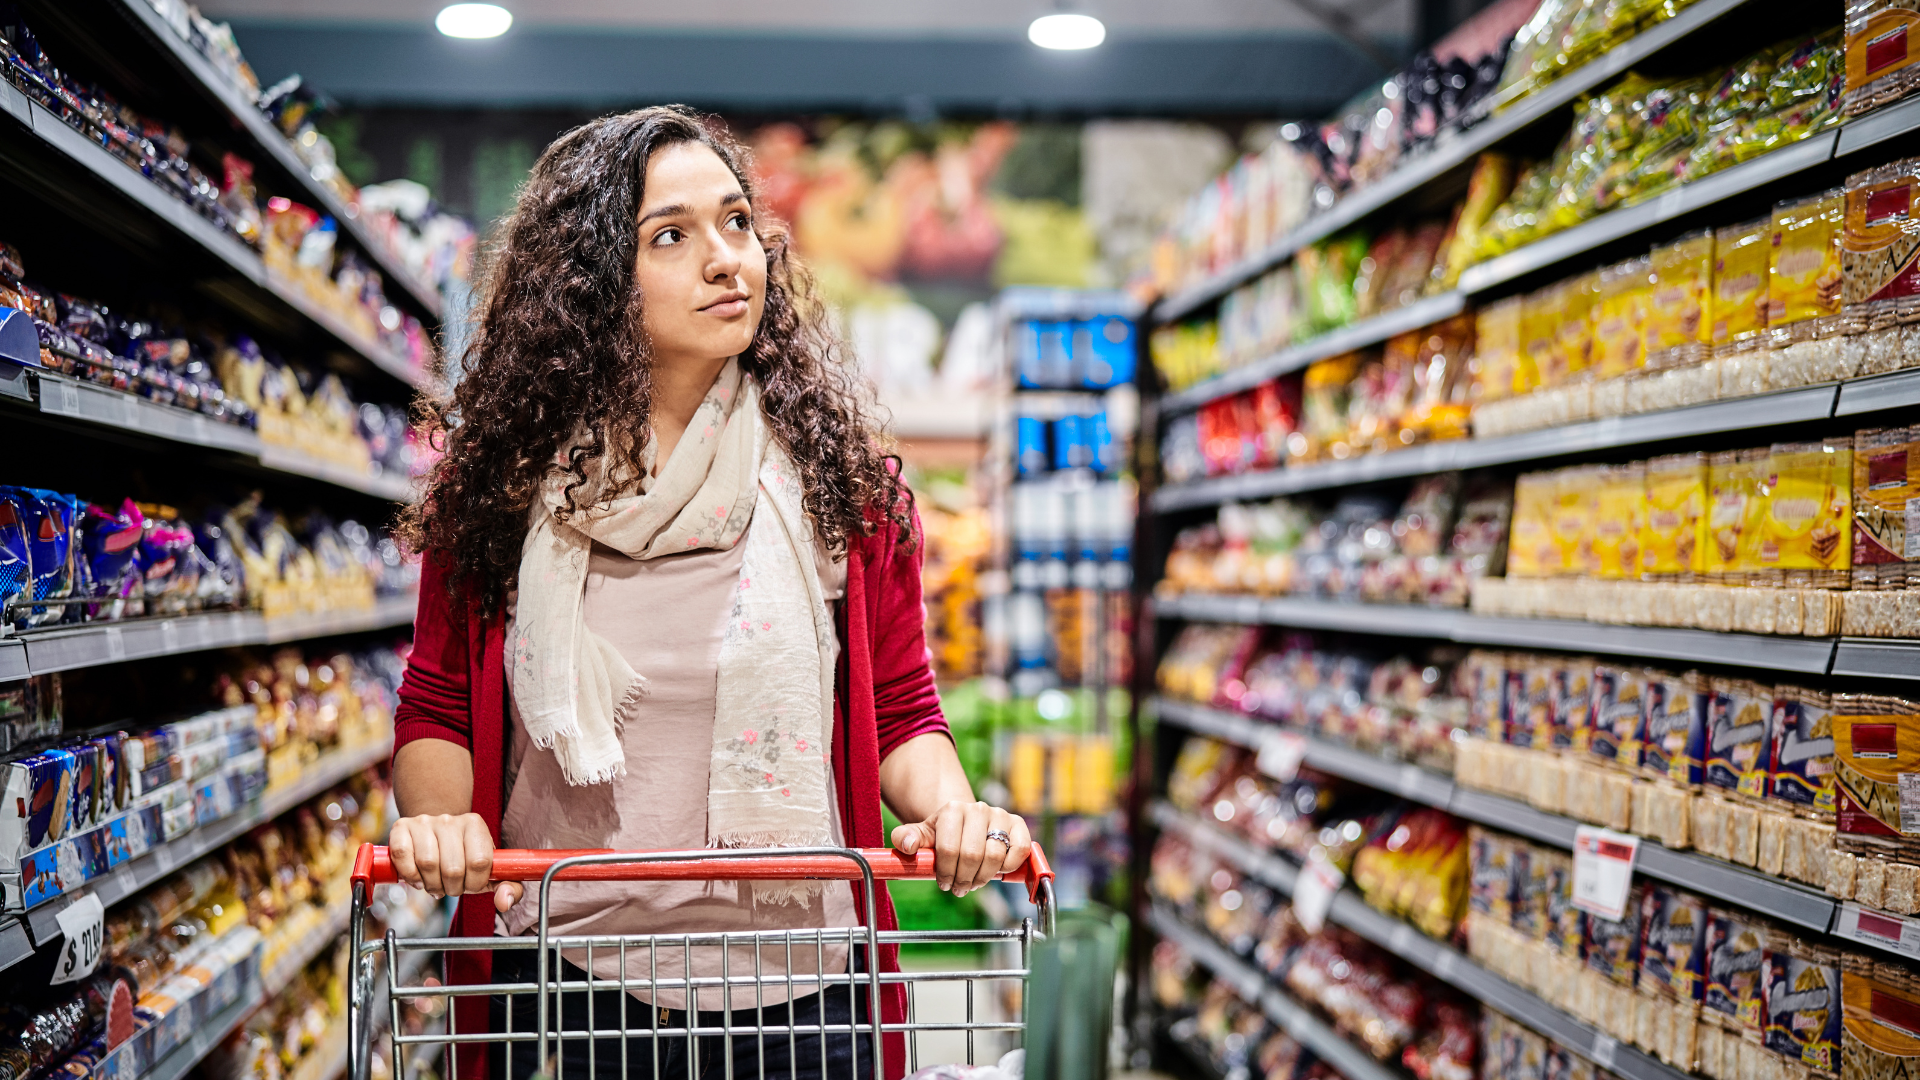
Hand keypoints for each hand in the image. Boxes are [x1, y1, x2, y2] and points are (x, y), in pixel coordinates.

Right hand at [388, 813, 523, 912]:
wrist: (434, 835)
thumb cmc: (464, 857)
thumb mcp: (490, 871)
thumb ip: (508, 887)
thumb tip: (505, 902)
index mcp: (475, 825)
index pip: (479, 862)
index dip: (474, 883)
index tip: (470, 885)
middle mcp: (450, 819)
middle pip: (453, 868)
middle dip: (452, 888)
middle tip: (450, 887)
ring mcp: (424, 821)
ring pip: (427, 863)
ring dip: (431, 884)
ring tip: (434, 883)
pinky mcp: (401, 826)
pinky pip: (403, 855)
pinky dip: (409, 875)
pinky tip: (417, 876)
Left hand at [889, 800, 1030, 897]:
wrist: (966, 822)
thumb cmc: (943, 833)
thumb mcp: (922, 835)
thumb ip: (906, 838)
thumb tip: (907, 845)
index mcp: (952, 810)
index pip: (949, 849)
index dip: (946, 872)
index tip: (944, 883)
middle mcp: (978, 808)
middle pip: (973, 855)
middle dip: (964, 878)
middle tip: (959, 888)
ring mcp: (1000, 815)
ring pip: (995, 856)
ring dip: (984, 877)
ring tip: (974, 881)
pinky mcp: (1018, 824)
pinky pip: (1019, 851)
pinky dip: (1009, 866)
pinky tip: (996, 870)